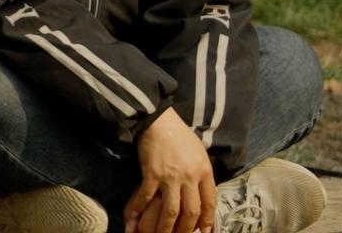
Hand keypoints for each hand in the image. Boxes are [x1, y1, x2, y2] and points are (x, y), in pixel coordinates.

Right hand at [124, 108, 217, 232]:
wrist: (157, 120)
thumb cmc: (178, 134)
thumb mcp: (199, 153)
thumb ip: (201, 173)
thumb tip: (201, 192)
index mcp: (204, 171)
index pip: (210, 202)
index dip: (208, 219)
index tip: (205, 231)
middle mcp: (189, 177)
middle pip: (191, 211)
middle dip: (186, 229)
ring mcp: (170, 177)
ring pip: (171, 210)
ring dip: (165, 228)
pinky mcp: (151, 173)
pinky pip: (145, 197)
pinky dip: (139, 209)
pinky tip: (132, 219)